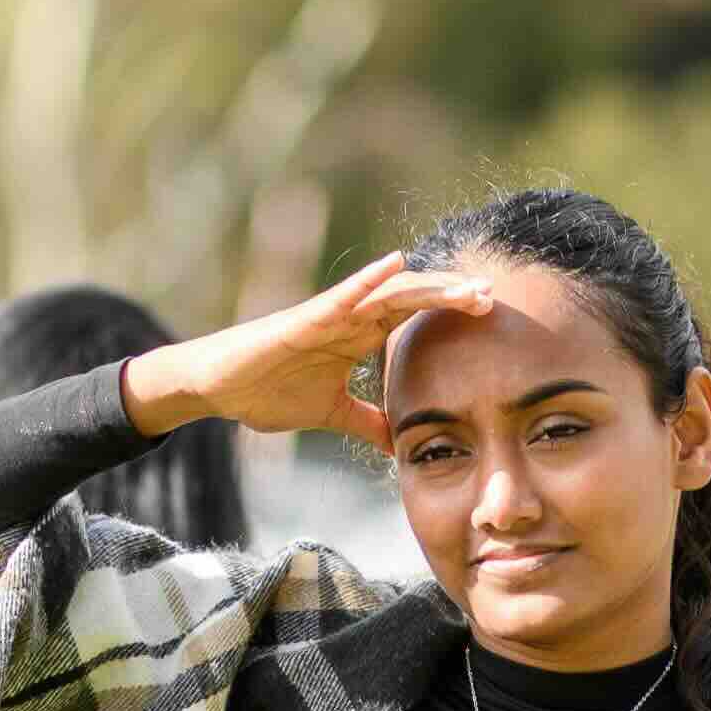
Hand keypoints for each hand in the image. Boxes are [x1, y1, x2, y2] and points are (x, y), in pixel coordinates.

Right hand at [120, 252, 508, 449]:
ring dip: (428, 288)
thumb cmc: (267, 391)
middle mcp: (350, 319)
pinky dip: (370, 280)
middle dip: (452, 298)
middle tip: (492, 299)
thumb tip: (399, 445)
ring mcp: (329, 315)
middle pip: (412, 301)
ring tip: (464, 289)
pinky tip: (397, 264)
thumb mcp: (331, 414)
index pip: (415, 321)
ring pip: (388, 293)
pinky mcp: (304, 318)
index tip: (491, 320)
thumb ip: (366, 423)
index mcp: (359, 338)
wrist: (217, 388)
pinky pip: (343, 295)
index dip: (451, 316)